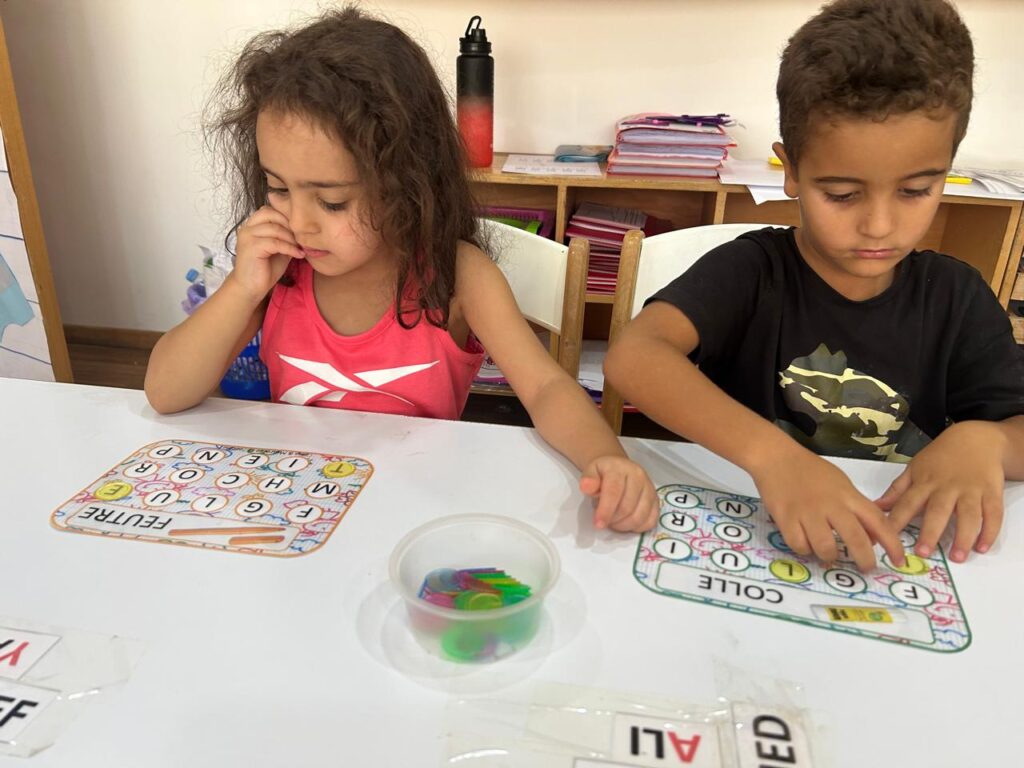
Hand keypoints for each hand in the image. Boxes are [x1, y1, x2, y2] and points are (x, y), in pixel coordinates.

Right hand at [227, 206, 302, 303]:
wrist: (251, 288)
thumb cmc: (265, 269)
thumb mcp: (280, 248)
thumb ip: (286, 236)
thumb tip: (304, 228)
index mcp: (252, 225)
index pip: (271, 209)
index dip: (287, 217)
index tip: (301, 230)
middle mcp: (247, 227)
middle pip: (272, 213)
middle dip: (290, 225)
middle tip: (302, 238)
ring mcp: (247, 236)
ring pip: (275, 228)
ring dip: (292, 238)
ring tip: (300, 247)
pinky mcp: (251, 247)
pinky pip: (275, 242)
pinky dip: (290, 248)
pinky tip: (298, 255)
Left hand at [580, 456, 658, 532]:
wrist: (618, 468)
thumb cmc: (604, 473)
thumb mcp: (591, 472)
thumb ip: (588, 480)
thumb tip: (587, 487)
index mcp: (620, 468)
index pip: (614, 492)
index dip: (606, 510)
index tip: (598, 524)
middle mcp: (638, 477)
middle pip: (627, 507)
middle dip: (613, 520)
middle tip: (604, 520)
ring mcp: (649, 489)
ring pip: (639, 516)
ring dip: (624, 525)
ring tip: (614, 521)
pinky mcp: (655, 500)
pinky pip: (651, 520)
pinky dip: (637, 527)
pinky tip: (627, 523)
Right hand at [751, 447, 904, 571]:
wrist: (777, 458)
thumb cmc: (811, 471)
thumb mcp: (841, 484)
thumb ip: (857, 509)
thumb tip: (873, 538)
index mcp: (848, 495)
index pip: (878, 521)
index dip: (892, 544)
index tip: (899, 560)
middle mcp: (831, 505)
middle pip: (855, 539)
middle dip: (864, 560)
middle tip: (866, 568)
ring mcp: (807, 512)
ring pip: (825, 548)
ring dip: (829, 557)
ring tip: (828, 555)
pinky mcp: (785, 518)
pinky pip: (800, 546)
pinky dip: (805, 550)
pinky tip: (806, 545)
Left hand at [878, 422, 1004, 562]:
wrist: (976, 439)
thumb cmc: (940, 457)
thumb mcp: (915, 468)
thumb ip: (897, 490)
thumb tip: (876, 506)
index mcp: (925, 482)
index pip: (907, 503)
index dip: (896, 520)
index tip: (887, 539)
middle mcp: (947, 487)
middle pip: (938, 510)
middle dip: (930, 531)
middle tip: (923, 553)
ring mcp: (971, 490)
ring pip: (969, 515)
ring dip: (963, 536)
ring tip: (957, 558)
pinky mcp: (992, 492)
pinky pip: (993, 514)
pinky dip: (990, 531)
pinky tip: (982, 547)